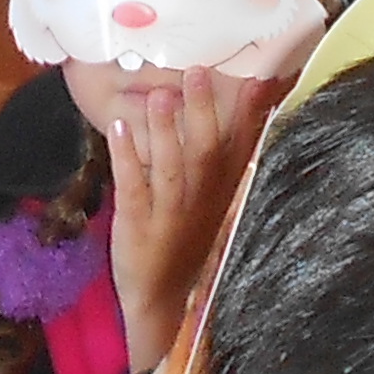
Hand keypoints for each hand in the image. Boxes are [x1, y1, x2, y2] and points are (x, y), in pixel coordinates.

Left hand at [106, 66, 284, 366]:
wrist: (164, 301)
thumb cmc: (188, 240)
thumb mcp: (216, 203)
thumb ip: (223, 161)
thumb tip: (239, 114)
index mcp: (223, 194)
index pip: (240, 150)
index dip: (249, 115)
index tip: (255, 77)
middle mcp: (202, 202)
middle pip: (205, 153)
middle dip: (202, 112)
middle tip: (196, 72)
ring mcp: (171, 216)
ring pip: (171, 170)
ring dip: (164, 132)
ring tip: (159, 95)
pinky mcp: (139, 227)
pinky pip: (134, 189)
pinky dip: (127, 158)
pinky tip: (118, 128)